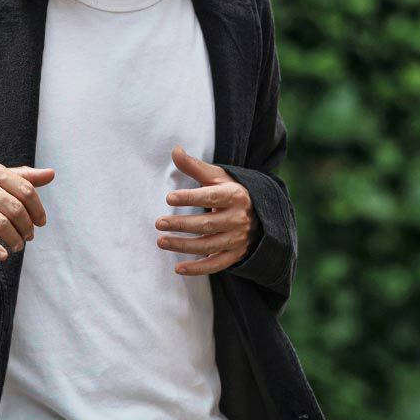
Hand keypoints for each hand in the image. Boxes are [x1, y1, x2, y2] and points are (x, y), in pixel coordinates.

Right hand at [0, 159, 54, 258]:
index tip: (41, 223)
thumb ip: (24, 177)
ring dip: (13, 239)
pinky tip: (3, 255)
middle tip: (29, 236)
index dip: (38, 209)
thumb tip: (51, 174)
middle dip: (26, 226)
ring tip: (17, 246)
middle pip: (15, 208)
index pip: (25, 190)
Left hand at [154, 146, 260, 275]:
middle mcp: (238, 219)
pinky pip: (215, 264)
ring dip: (183, 246)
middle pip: (207, 224)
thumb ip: (195, 167)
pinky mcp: (235, 255)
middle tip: (159, 223)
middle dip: (181, 224)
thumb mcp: (218, 177)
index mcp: (234, 196)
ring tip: (161, 241)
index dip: (190, 198)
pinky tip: (178, 269)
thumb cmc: (231, 192)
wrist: (260, 214)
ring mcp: (237, 239)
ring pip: (208, 245)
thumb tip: (175, 150)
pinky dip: (198, 269)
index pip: (210, 197)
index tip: (169, 198)